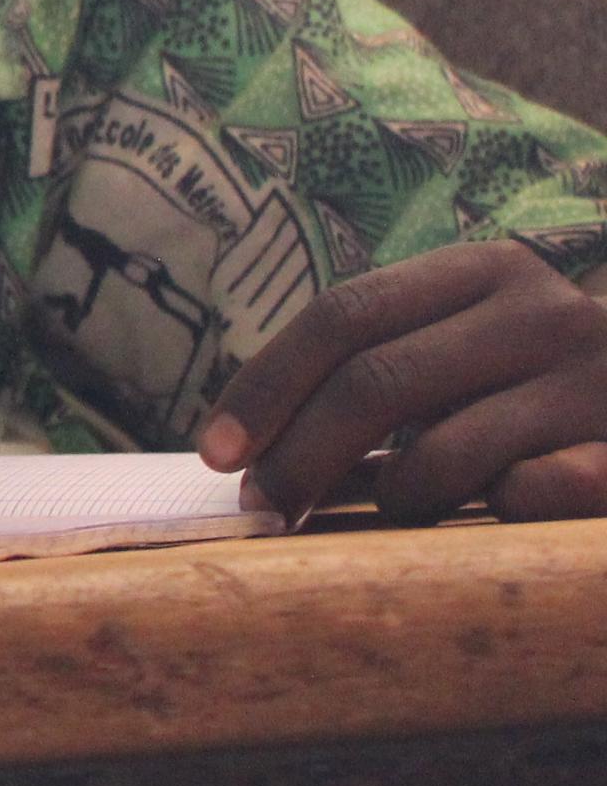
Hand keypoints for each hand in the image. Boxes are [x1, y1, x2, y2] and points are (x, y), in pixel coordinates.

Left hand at [198, 238, 606, 523]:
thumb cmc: (548, 385)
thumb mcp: (471, 351)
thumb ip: (384, 374)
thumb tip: (251, 451)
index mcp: (485, 272)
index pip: (343, 315)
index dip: (268, 385)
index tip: (217, 454)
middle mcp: (542, 313)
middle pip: (376, 381)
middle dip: (302, 455)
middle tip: (264, 510)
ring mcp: (597, 381)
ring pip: (443, 452)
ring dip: (395, 499)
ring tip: (398, 513)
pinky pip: (524, 497)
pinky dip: (486, 514)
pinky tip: (499, 509)